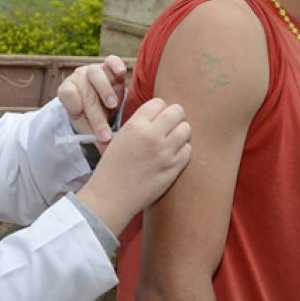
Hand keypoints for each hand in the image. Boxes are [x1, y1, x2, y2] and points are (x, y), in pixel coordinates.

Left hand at [57, 56, 128, 146]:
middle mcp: (79, 78)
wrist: (101, 104)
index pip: (67, 94)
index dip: (74, 104)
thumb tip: (105, 151)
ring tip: (113, 105)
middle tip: (106, 134)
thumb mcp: (88, 126)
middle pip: (85, 93)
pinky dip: (116, 64)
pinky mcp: (109, 66)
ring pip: (96, 75)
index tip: (81, 115)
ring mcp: (93, 70)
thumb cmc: (93, 117)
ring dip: (104, 90)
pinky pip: (111, 60)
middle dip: (96, 116)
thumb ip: (93, 135)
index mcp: (68, 91)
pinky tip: (122, 72)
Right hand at [76, 98, 191, 233]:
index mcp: (135, 126)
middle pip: (177, 112)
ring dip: (181, 133)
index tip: (158, 118)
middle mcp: (152, 136)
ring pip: (186, 129)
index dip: (160, 109)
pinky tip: (172, 156)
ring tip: (172, 141)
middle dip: (175, 117)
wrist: (111, 197)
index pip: (159, 103)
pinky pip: (188, 150)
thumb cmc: (112, 168)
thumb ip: (139, 124)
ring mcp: (165, 153)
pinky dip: (183, 151)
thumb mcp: (119, 137)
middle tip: (169, 127)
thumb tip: (160, 115)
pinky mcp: (174, 168)